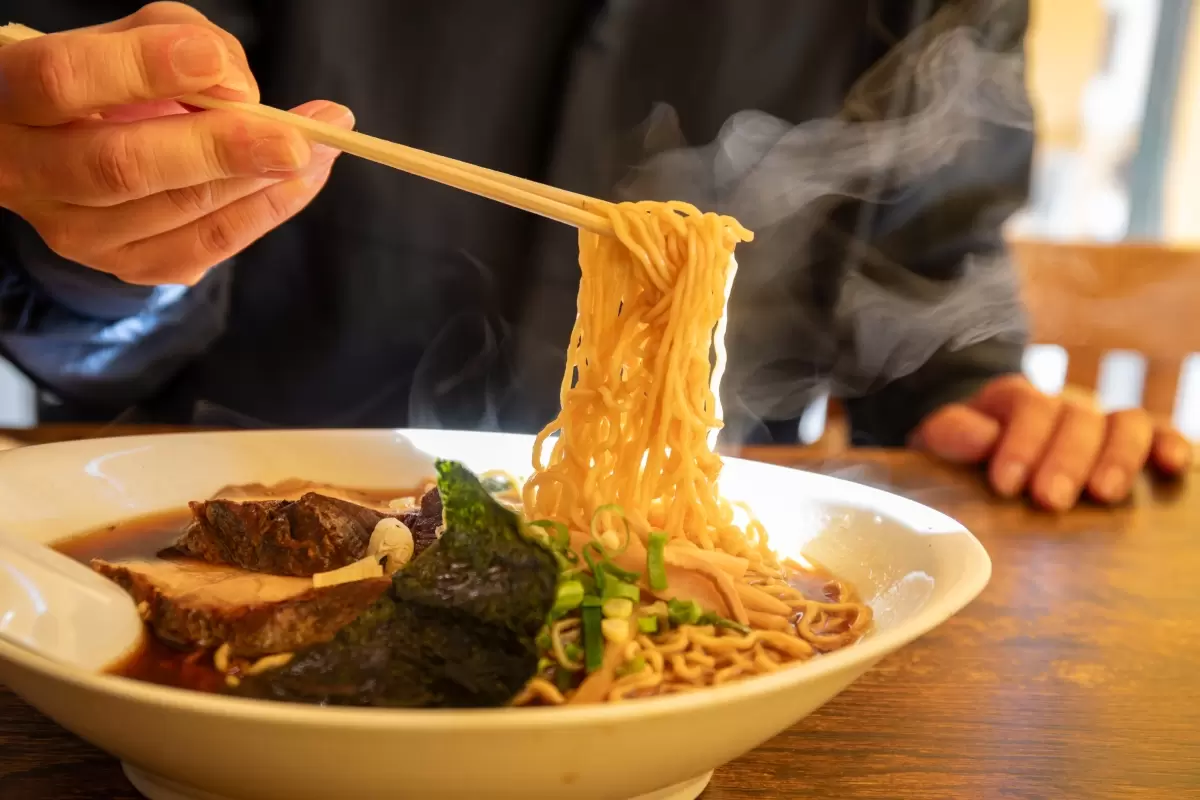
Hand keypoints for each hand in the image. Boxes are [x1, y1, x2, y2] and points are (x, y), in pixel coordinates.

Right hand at [0, 2, 353, 285]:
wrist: (70, 147)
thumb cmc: (105, 76)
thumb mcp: (128, 35)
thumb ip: (177, 39)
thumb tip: (239, 90)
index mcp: (11, 95)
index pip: (63, 81)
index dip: (143, 69)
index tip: (216, 64)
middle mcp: (28, 172)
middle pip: (122, 166)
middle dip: (221, 150)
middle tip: (295, 138)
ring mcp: (73, 231)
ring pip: (173, 214)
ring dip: (261, 183)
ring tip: (323, 147)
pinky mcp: (121, 265)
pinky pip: (200, 249)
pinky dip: (262, 214)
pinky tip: (302, 182)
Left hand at [911, 374, 1192, 510]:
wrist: (981, 441)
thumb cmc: (962, 448)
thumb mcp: (939, 437)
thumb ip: (951, 432)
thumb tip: (981, 438)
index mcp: (1014, 398)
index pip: (1028, 406)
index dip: (1020, 443)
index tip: (1005, 484)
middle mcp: (1064, 405)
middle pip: (1078, 418)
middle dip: (1065, 460)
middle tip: (1050, 499)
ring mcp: (1100, 422)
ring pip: (1125, 423)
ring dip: (1118, 457)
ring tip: (1105, 495)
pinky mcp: (1129, 444)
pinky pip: (1159, 434)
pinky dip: (1170, 444)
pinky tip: (1172, 466)